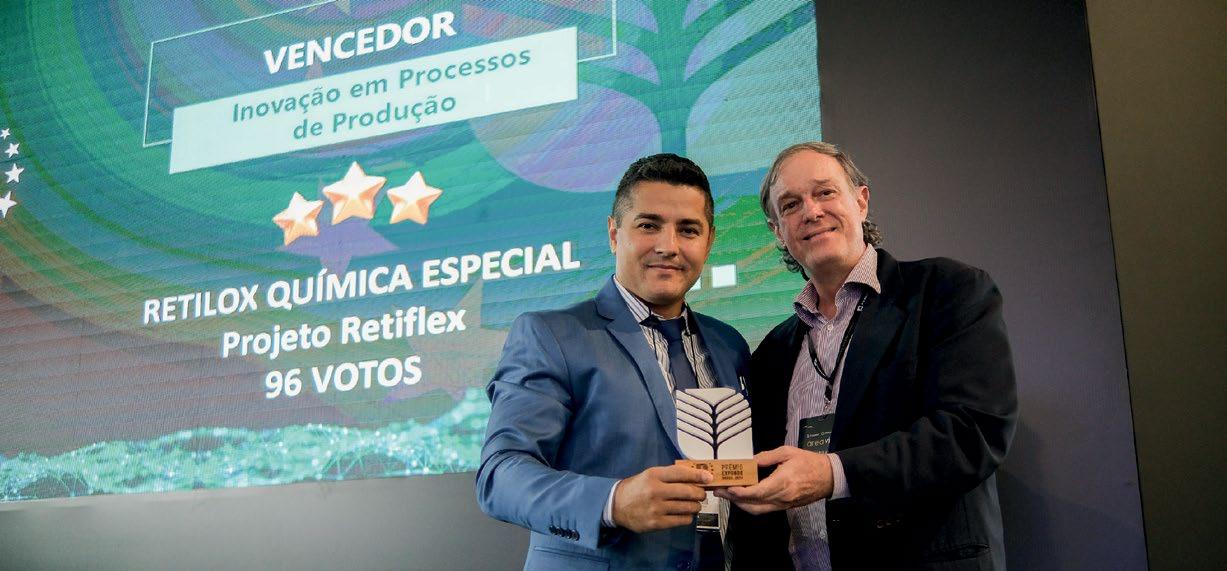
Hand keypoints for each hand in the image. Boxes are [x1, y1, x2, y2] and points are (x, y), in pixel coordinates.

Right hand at [612, 465, 711, 532]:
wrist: (617, 505)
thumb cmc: (638, 487)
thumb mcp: (651, 474)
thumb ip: (671, 475)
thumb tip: (697, 476)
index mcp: (654, 475)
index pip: (681, 473)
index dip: (698, 475)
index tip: (709, 478)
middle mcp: (655, 491)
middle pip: (688, 491)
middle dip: (700, 493)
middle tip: (702, 494)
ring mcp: (656, 508)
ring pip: (687, 507)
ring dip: (695, 506)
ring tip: (694, 505)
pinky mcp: (656, 523)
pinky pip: (681, 520)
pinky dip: (688, 517)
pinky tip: (685, 514)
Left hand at [714, 446, 831, 513]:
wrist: (828, 477)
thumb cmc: (809, 462)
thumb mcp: (787, 452)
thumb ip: (766, 457)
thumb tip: (750, 462)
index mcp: (782, 482)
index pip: (756, 492)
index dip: (740, 492)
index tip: (728, 487)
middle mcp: (782, 497)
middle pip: (753, 503)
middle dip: (733, 498)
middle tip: (719, 491)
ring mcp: (783, 504)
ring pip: (757, 510)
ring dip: (740, 504)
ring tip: (728, 495)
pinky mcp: (785, 506)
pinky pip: (764, 509)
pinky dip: (751, 505)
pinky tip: (743, 498)